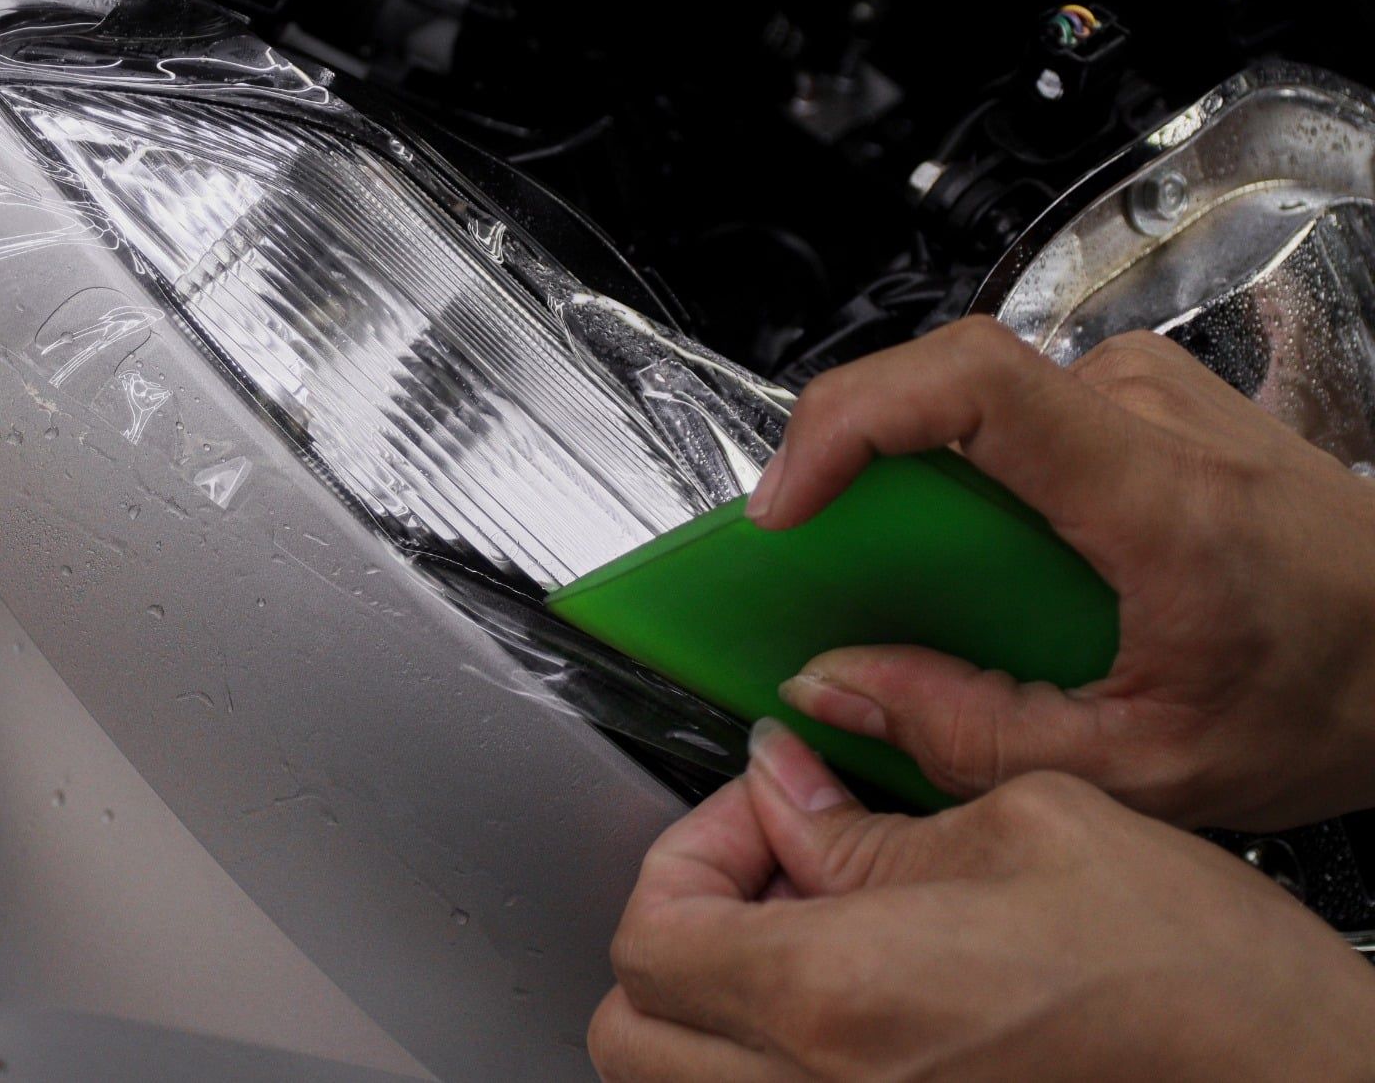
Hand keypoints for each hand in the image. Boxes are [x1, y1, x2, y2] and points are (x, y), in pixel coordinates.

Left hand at [589, 721, 1374, 1082]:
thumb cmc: (1203, 985)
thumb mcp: (1035, 827)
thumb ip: (870, 818)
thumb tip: (783, 782)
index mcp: (840, 998)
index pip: (653, 932)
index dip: (693, 846)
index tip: (767, 806)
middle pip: (634, 1030)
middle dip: (681, 931)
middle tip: (771, 872)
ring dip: (716, 1004)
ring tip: (816, 940)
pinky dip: (771, 1063)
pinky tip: (861, 1010)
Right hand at [749, 317, 1374, 829]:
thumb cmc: (1330, 694)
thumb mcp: (1146, 764)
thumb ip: (974, 734)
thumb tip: (836, 685)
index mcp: (1158, 497)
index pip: (973, 382)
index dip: (849, 421)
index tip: (788, 502)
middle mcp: (1149, 412)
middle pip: (943, 386)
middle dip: (850, 470)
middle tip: (815, 568)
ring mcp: (1145, 389)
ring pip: (967, 400)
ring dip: (908, 482)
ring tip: (906, 584)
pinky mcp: (1135, 396)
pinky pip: (1003, 413)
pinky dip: (959, 482)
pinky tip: (978, 564)